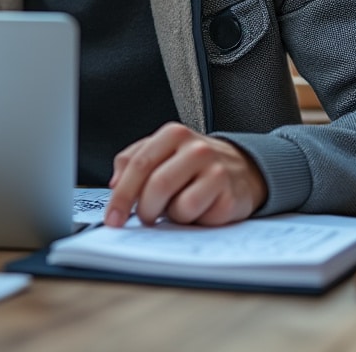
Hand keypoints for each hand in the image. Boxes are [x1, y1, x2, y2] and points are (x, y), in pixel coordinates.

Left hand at [104, 122, 267, 227]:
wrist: (243, 169)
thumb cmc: (194, 164)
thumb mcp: (162, 152)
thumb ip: (133, 161)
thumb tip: (114, 183)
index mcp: (173, 134)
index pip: (138, 164)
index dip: (121, 195)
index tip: (112, 218)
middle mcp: (196, 149)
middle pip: (156, 186)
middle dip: (144, 209)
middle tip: (144, 218)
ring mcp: (216, 171)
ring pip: (178, 205)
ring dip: (170, 215)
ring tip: (176, 207)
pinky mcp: (230, 195)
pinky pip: (198, 217)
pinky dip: (191, 220)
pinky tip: (197, 209)